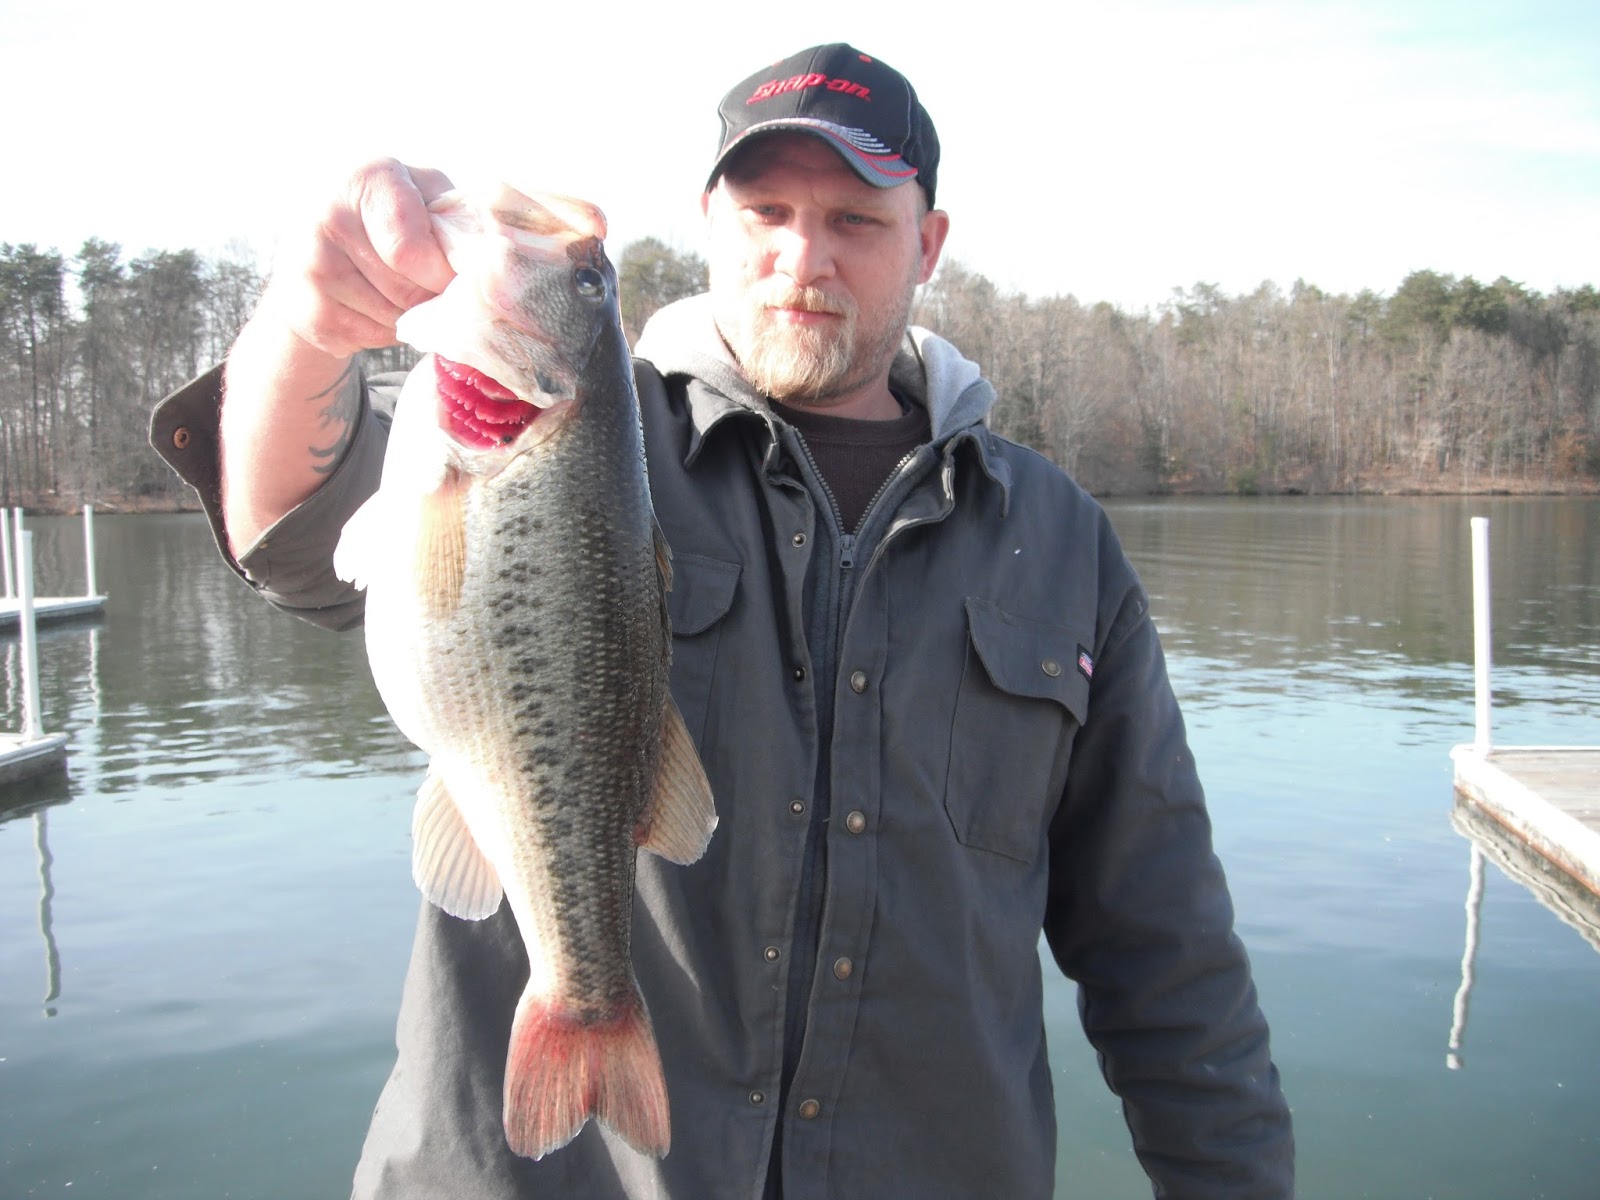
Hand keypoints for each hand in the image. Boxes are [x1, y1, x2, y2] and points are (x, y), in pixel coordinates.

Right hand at [262, 158, 456, 359]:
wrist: (324, 245)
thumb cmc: (396, 216)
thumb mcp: (427, 197)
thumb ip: (458, 217)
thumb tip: (491, 263)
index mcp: (367, 178)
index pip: (412, 251)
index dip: (442, 274)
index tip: (452, 274)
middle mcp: (328, 215)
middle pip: (408, 290)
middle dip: (431, 295)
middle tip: (430, 282)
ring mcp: (310, 266)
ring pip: (393, 318)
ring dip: (413, 316)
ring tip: (401, 289)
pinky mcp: (307, 311)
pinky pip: (372, 338)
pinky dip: (387, 331)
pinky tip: (377, 305)